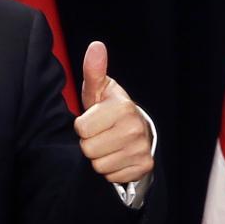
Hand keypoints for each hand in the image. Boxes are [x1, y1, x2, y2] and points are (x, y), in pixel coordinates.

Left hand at [75, 41, 154, 186]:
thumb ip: (93, 71)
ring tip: (108, 145)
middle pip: (88, 149)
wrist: (138, 129)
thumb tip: (95, 46)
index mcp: (122, 107)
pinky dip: (111, 169)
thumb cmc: (110, 109)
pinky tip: (117, 156)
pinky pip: (111, 176)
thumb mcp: (100, 90)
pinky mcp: (143, 166)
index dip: (83, 126)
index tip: (93, 121)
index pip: (81, 128)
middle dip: (90, 143)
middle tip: (100, 134)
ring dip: (99, 158)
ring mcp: (140, 149)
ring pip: (99, 166)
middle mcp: (134, 129)